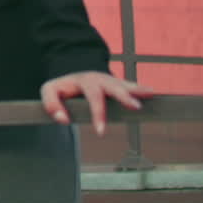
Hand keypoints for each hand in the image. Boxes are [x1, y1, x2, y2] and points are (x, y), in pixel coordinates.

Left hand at [40, 71, 154, 135]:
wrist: (73, 70)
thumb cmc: (62, 86)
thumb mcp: (49, 91)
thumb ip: (51, 104)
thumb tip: (63, 120)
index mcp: (85, 81)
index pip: (93, 98)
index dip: (97, 114)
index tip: (101, 132)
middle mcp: (100, 79)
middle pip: (113, 87)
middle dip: (124, 97)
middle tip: (136, 107)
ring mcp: (110, 80)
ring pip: (125, 84)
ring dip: (137, 90)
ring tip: (151, 94)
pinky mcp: (117, 84)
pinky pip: (130, 86)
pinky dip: (141, 89)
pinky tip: (153, 93)